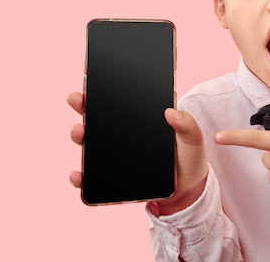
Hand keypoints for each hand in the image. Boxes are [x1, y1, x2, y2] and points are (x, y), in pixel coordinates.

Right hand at [67, 92, 207, 214]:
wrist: (187, 188)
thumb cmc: (188, 157)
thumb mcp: (192, 137)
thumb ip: (186, 124)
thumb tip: (171, 111)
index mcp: (138, 120)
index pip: (116, 101)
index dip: (101, 90)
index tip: (90, 80)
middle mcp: (121, 135)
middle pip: (96, 118)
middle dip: (82, 106)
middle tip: (77, 99)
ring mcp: (113, 157)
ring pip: (89, 144)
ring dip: (78, 136)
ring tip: (79, 132)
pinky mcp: (111, 180)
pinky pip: (91, 178)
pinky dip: (81, 177)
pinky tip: (78, 175)